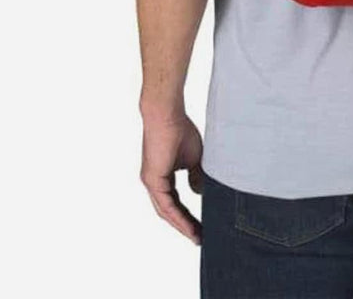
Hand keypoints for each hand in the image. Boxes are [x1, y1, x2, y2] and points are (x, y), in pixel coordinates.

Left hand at [140, 108, 203, 243]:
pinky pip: (165, 205)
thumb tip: (199, 192)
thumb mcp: (193, 158)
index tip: (201, 227)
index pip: (175, 202)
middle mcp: (154, 182)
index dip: (187, 216)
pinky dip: (178, 217)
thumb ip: (195, 176)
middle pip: (169, 211)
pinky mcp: (152, 179)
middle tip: (200, 238)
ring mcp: (151, 181)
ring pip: (166, 211)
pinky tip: (189, 226)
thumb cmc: (179, 130)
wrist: (167, 114)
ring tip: (197, 236)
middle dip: (185, 225)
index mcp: (162, 176)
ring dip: (182, 225)